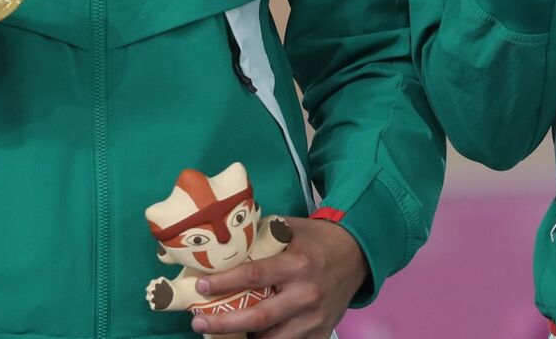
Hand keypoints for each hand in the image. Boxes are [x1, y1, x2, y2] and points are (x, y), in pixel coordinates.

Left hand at [191, 216, 366, 337]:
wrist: (357, 255)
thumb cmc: (318, 240)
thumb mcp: (291, 228)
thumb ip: (261, 236)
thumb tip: (224, 240)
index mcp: (298, 265)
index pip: (254, 276)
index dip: (225, 283)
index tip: (201, 286)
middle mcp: (306, 295)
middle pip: (258, 317)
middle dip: (224, 323)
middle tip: (199, 321)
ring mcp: (315, 319)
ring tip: (218, 336)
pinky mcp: (321, 334)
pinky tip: (249, 338)